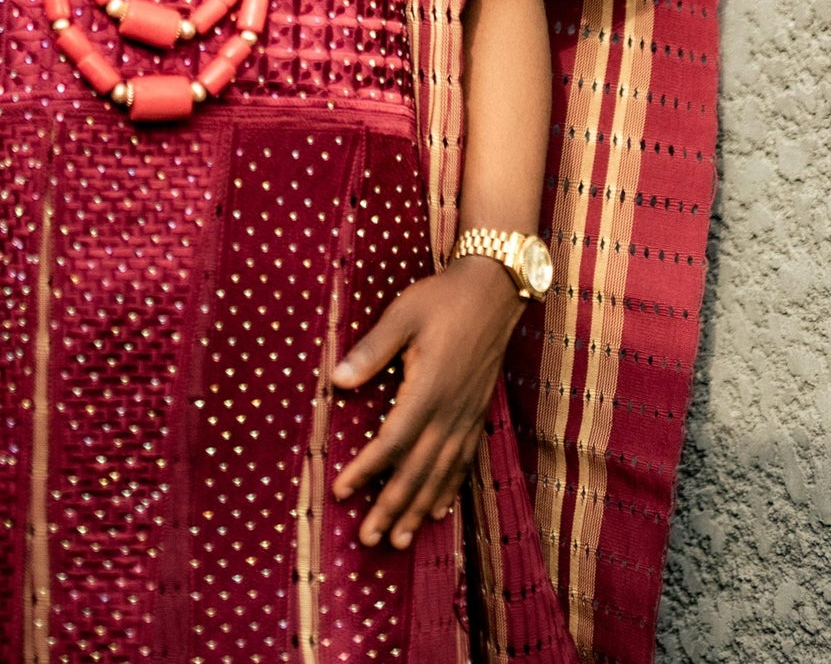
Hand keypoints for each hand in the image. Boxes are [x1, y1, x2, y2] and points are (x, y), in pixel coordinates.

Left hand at [328, 255, 524, 547]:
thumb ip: (371, 349)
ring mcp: (467, 416)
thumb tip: (337, 380)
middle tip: (368, 539)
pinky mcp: (476, 414)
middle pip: (416, 470)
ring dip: (417, 509)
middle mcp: (450, 412)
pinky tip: (438, 511)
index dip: (366, 470)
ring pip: (440, 474)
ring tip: (398, 540)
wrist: (493, 291)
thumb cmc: (441, 298)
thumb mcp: (401, 314)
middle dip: (390, 506)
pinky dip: (448, 490)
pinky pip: (463, 463)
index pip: (392, 441)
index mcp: (427, 389)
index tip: (341, 492)